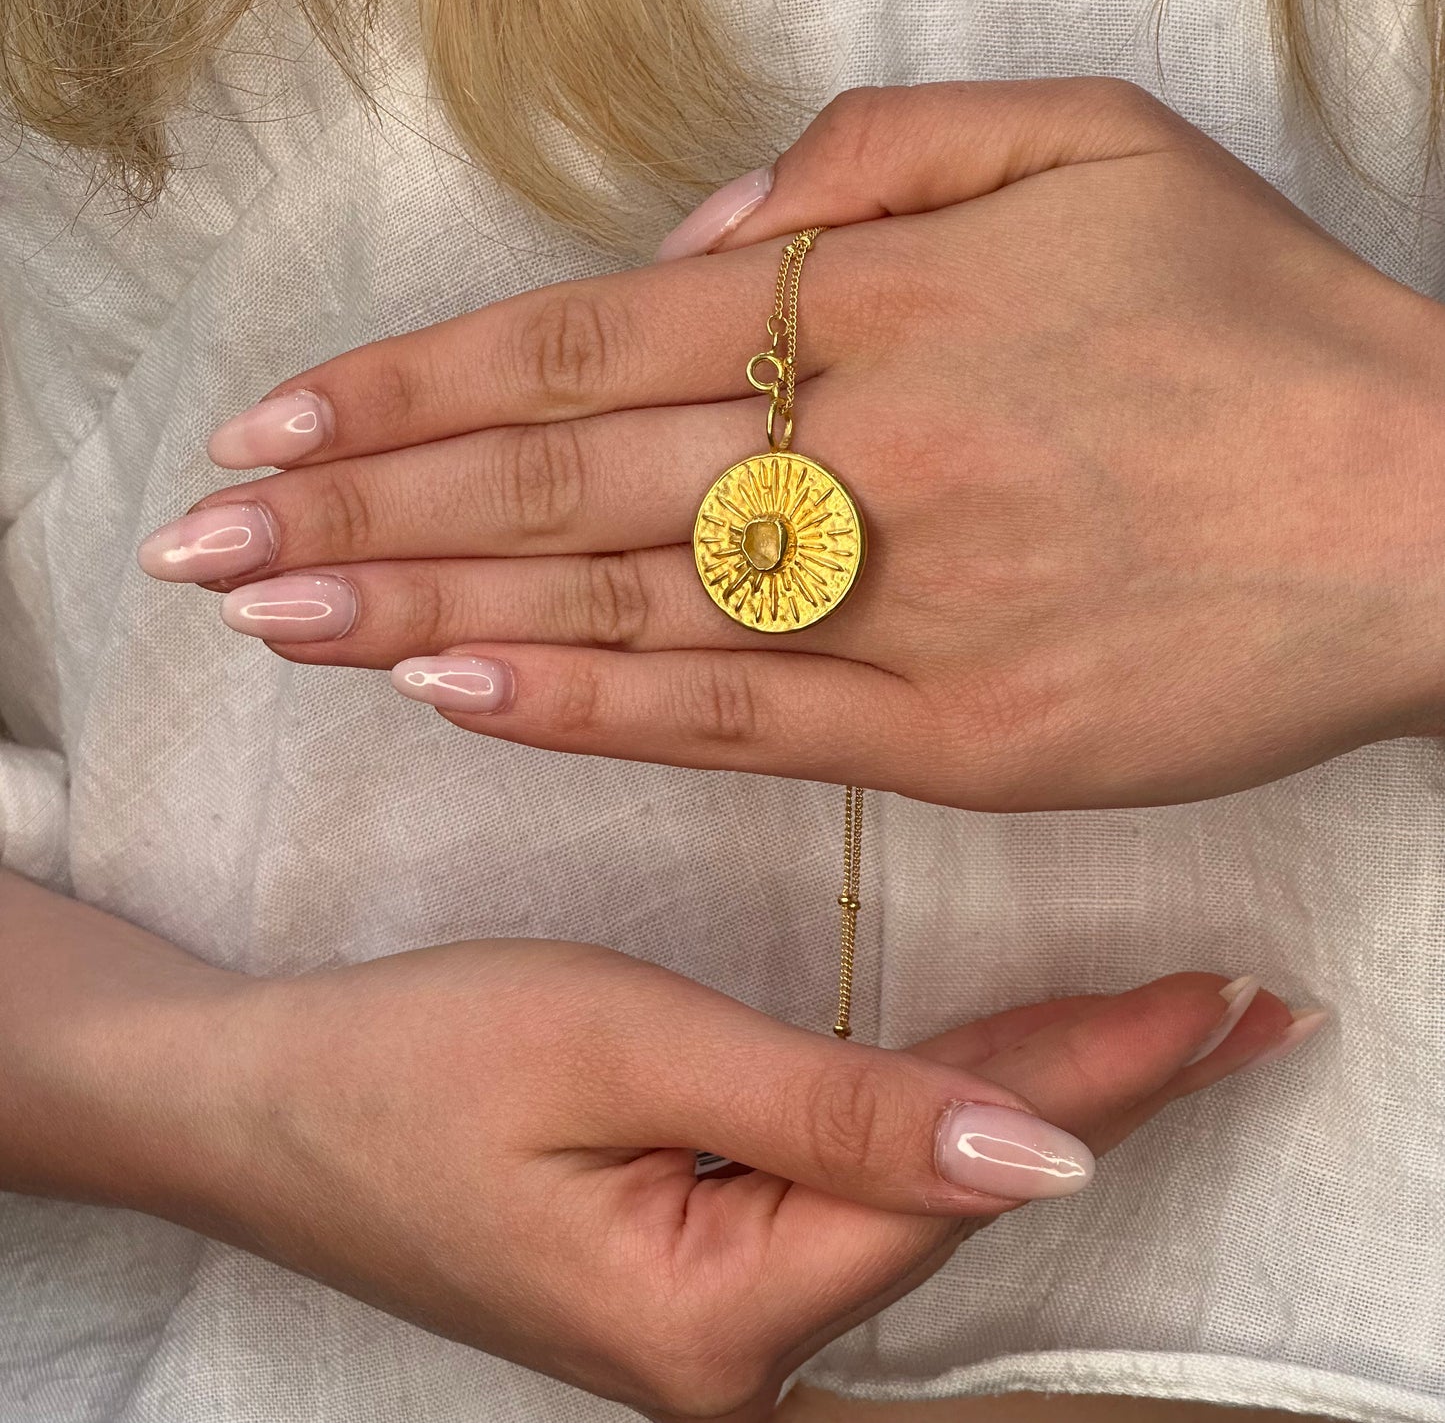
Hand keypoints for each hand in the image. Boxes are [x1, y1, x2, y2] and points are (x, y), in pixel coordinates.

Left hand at [140, 80, 1444, 807]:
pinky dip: (589, 703)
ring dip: (425, 610)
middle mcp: (858, 446)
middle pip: (552, 476)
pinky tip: (459, 694)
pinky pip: (735, 715)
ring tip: (280, 620)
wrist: (1421, 515)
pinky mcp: (949, 732)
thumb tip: (705, 227)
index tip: (279, 424)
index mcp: (874, 300)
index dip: (409, 386)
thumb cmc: (1256, 326)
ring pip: (614, 601)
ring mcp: (899, 601)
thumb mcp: (1082, 149)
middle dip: (359, 505)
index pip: (574, 341)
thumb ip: (871, 164)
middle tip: (209, 540)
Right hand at [193, 942, 1304, 1421]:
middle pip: (951, 1188)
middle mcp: (731, 1346)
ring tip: (1150, 1022)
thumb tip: (1043, 1159)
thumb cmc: (414, 1064)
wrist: (258, 1102)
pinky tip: (990, 1059)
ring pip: (902, 1176)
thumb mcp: (624, 1049)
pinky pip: (835, 1172)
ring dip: (1013, 1085)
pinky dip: (918, 1100)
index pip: (960, 1177)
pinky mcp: (684, 1254)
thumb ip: (832, 1111)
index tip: (1219, 1004)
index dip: (1102, 1082)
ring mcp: (707, 1309)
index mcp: (717, 1316)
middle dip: (1094, 1084)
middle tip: (1231, 1005)